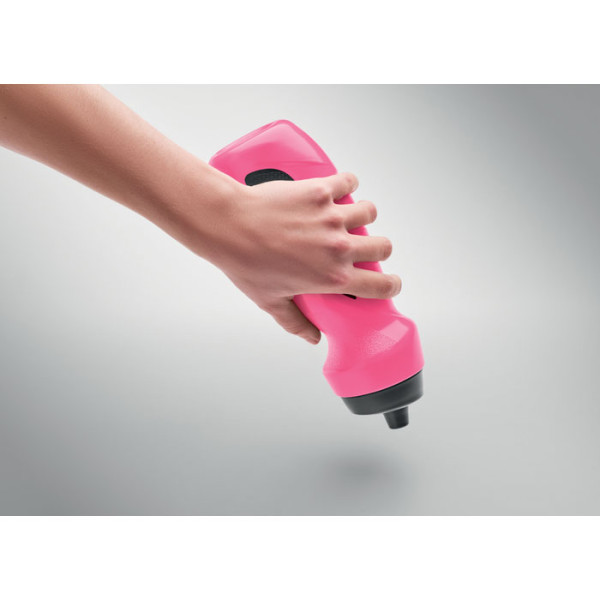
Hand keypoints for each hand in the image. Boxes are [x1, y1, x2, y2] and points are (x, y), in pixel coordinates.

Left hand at [204, 172, 400, 344]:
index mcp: (332, 278)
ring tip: (346, 217)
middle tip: (361, 248)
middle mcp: (338, 248)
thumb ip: (296, 322)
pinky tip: (337, 190)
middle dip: (378, 248)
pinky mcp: (321, 191)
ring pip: (369, 212)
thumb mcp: (271, 302)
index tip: (389, 282)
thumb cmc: (246, 263)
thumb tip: (312, 337)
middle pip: (383, 245)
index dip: (391, 285)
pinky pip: (349, 182)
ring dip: (362, 216)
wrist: (228, 225)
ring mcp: (332, 217)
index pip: (382, 285)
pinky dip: (346, 184)